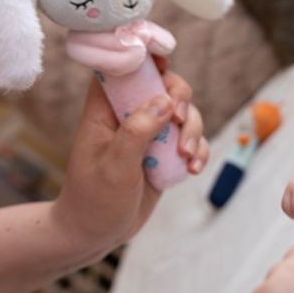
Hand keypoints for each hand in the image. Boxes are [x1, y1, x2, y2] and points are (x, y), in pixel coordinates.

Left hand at [51, 63, 208, 258]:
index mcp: (106, 111)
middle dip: (182, 102)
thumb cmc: (95, 199)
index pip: (122, 70)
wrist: (98, 234)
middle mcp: (130, 117)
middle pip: (165, 87)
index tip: (163, 63)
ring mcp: (151, 135)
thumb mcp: (114, 165)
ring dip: (194, 132)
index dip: (143, 58)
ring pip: (185, 115)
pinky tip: (193, 169)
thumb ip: (137, 130)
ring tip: (186, 157)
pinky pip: (191, 141)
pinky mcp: (165, 153)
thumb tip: (166, 101)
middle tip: (181, 121)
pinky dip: (198, 151)